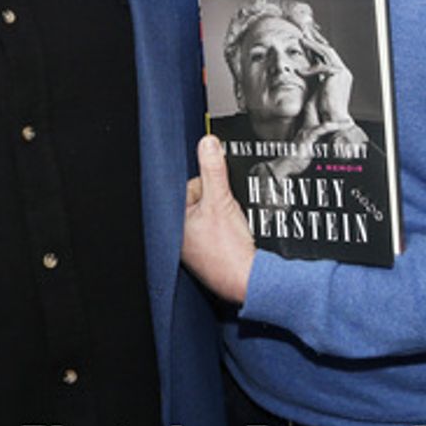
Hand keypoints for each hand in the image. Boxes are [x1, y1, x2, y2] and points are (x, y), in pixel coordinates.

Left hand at [182, 136, 255, 303]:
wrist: (251, 281)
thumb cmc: (228, 251)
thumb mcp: (220, 201)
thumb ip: (214, 170)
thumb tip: (208, 143)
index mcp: (173, 223)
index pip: (188, 188)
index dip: (208, 185)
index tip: (220, 191)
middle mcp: (181, 238)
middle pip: (203, 202)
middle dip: (218, 201)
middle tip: (229, 212)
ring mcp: (197, 249)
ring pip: (213, 218)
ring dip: (226, 216)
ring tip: (233, 227)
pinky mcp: (213, 258)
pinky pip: (221, 234)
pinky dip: (231, 231)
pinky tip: (238, 237)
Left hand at [298, 28, 354, 128]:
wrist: (332, 120)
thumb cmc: (322, 109)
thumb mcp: (315, 89)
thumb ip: (312, 77)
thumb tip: (300, 69)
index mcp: (339, 75)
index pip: (327, 56)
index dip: (315, 47)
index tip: (305, 39)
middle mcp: (343, 72)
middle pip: (328, 50)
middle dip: (315, 40)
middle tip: (304, 31)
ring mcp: (342, 72)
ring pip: (326, 53)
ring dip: (313, 45)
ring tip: (301, 39)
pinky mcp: (338, 75)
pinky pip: (321, 66)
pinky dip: (309, 68)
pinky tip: (299, 71)